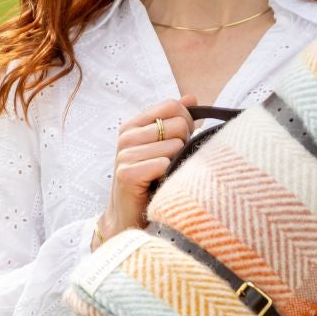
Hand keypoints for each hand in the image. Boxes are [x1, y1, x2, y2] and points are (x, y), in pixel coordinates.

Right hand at [92, 94, 196, 249]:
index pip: (171, 105)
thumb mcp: (161, 148)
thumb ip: (175, 121)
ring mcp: (125, 154)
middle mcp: (126, 136)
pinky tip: (160, 185)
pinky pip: (164, 164)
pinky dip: (168, 176)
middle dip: (185, 144)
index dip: (187, 121)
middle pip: (178, 124)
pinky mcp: (127, 174)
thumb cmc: (148, 183)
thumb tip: (192, 98)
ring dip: (177, 163)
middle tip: (173, 163)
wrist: (126, 217)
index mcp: (133, 125)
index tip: (183, 140)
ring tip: (165, 176)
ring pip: (175, 145)